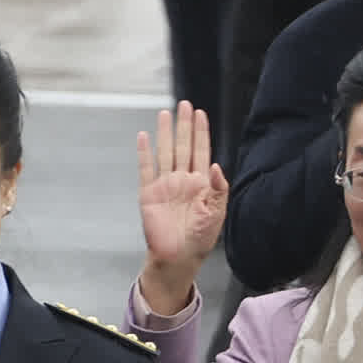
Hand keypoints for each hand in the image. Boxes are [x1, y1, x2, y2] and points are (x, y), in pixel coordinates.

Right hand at [135, 101, 226, 317]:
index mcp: (201, 183)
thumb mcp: (216, 213)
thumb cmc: (200, 238)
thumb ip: (218, 189)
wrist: (178, 258)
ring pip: (165, 153)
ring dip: (164, 134)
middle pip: (183, 146)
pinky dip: (144, 153)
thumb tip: (217, 165)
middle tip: (184, 104)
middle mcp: (182, 180)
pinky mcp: (149, 194)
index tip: (200, 113)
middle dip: (184, 125)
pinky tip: (144, 137)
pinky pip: (146, 169)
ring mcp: (165, 185)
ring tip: (165, 114)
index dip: (201, 132)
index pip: (201, 151)